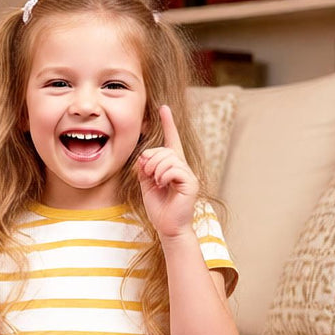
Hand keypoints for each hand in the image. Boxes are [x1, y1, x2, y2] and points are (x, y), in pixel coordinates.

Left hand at [137, 105, 198, 240]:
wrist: (167, 226)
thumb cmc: (158, 207)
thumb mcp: (145, 184)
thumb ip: (144, 168)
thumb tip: (144, 156)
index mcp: (172, 165)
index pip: (171, 140)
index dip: (168, 123)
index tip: (163, 107)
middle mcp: (182, 166)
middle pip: (163, 150)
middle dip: (150, 161)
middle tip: (148, 176)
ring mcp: (188, 174)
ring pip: (167, 158)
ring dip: (155, 170)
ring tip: (157, 183)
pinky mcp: (190, 183)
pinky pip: (174, 169)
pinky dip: (163, 176)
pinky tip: (163, 186)